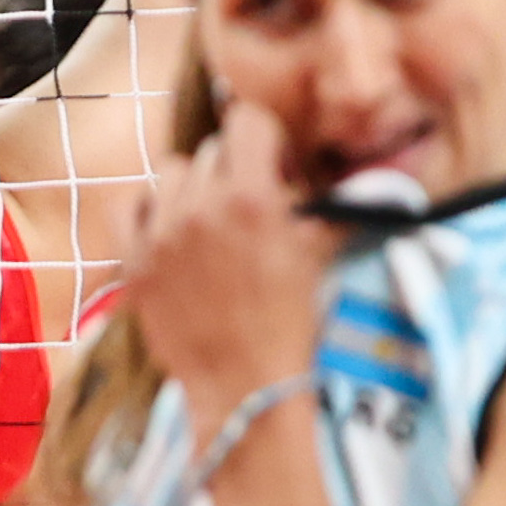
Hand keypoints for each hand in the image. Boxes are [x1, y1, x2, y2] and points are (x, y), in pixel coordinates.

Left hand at [129, 100, 337, 438]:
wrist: (244, 384)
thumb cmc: (290, 321)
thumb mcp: (319, 255)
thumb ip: (336, 207)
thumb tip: (376, 177)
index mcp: (251, 198)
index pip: (246, 120)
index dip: (265, 139)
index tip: (276, 168)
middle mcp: (200, 207)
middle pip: (212, 150)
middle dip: (235, 168)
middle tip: (249, 204)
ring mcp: (160, 234)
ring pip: (171, 172)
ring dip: (193, 187)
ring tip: (210, 220)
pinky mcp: (133, 261)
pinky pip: (128, 204)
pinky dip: (147, 209)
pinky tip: (168, 229)